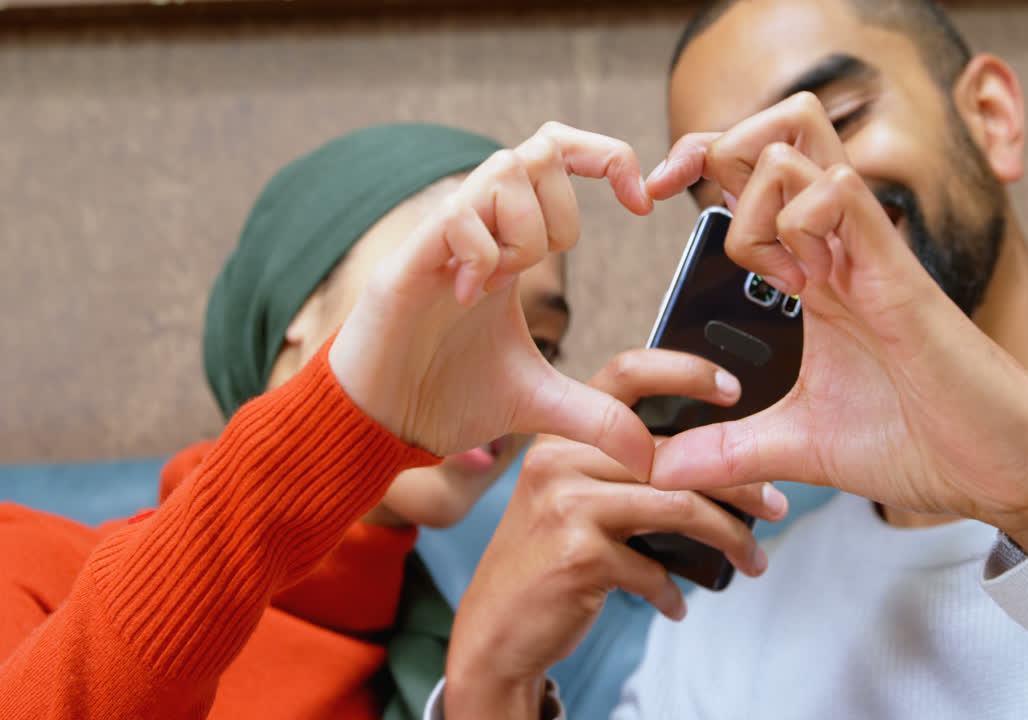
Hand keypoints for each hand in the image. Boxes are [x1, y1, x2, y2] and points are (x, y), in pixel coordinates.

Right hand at [330, 123, 657, 479]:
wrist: (378, 423)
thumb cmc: (442, 397)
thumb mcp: (539, 405)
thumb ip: (598, 418)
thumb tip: (650, 457)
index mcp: (510, 244)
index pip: (560, 155)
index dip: (609, 158)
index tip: (642, 204)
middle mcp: (478, 228)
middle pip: (540, 147)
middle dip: (565, 210)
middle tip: (543, 265)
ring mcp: (441, 238)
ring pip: (504, 170)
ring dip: (524, 228)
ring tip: (501, 284)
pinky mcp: (408, 260)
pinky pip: (458, 216)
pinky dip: (481, 253)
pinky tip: (469, 298)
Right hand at [443, 349, 787, 718]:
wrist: (495, 630)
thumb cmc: (548, 560)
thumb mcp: (574, 499)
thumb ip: (625, 471)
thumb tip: (718, 465)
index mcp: (563, 432)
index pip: (627, 374)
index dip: (685, 370)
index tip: (736, 388)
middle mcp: (558, 457)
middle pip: (674, 452)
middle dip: (739, 483)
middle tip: (777, 505)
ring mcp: (565, 503)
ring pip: (679, 506)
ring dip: (729, 539)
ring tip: (752, 561)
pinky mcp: (576, 554)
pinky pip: (653, 567)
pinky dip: (674, 590)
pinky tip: (678, 604)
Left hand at [646, 93, 1027, 549]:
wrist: (1002, 469)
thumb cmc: (923, 442)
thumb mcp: (801, 447)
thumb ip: (729, 451)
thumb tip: (661, 469)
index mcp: (817, 276)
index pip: (754, 178)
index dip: (699, 164)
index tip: (654, 194)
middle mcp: (840, 250)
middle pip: (780, 132)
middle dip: (719, 146)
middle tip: (684, 195)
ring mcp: (869, 254)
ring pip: (801, 147)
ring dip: (754, 192)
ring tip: (767, 265)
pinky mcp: (898, 275)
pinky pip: (842, 196)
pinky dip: (801, 216)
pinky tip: (802, 277)